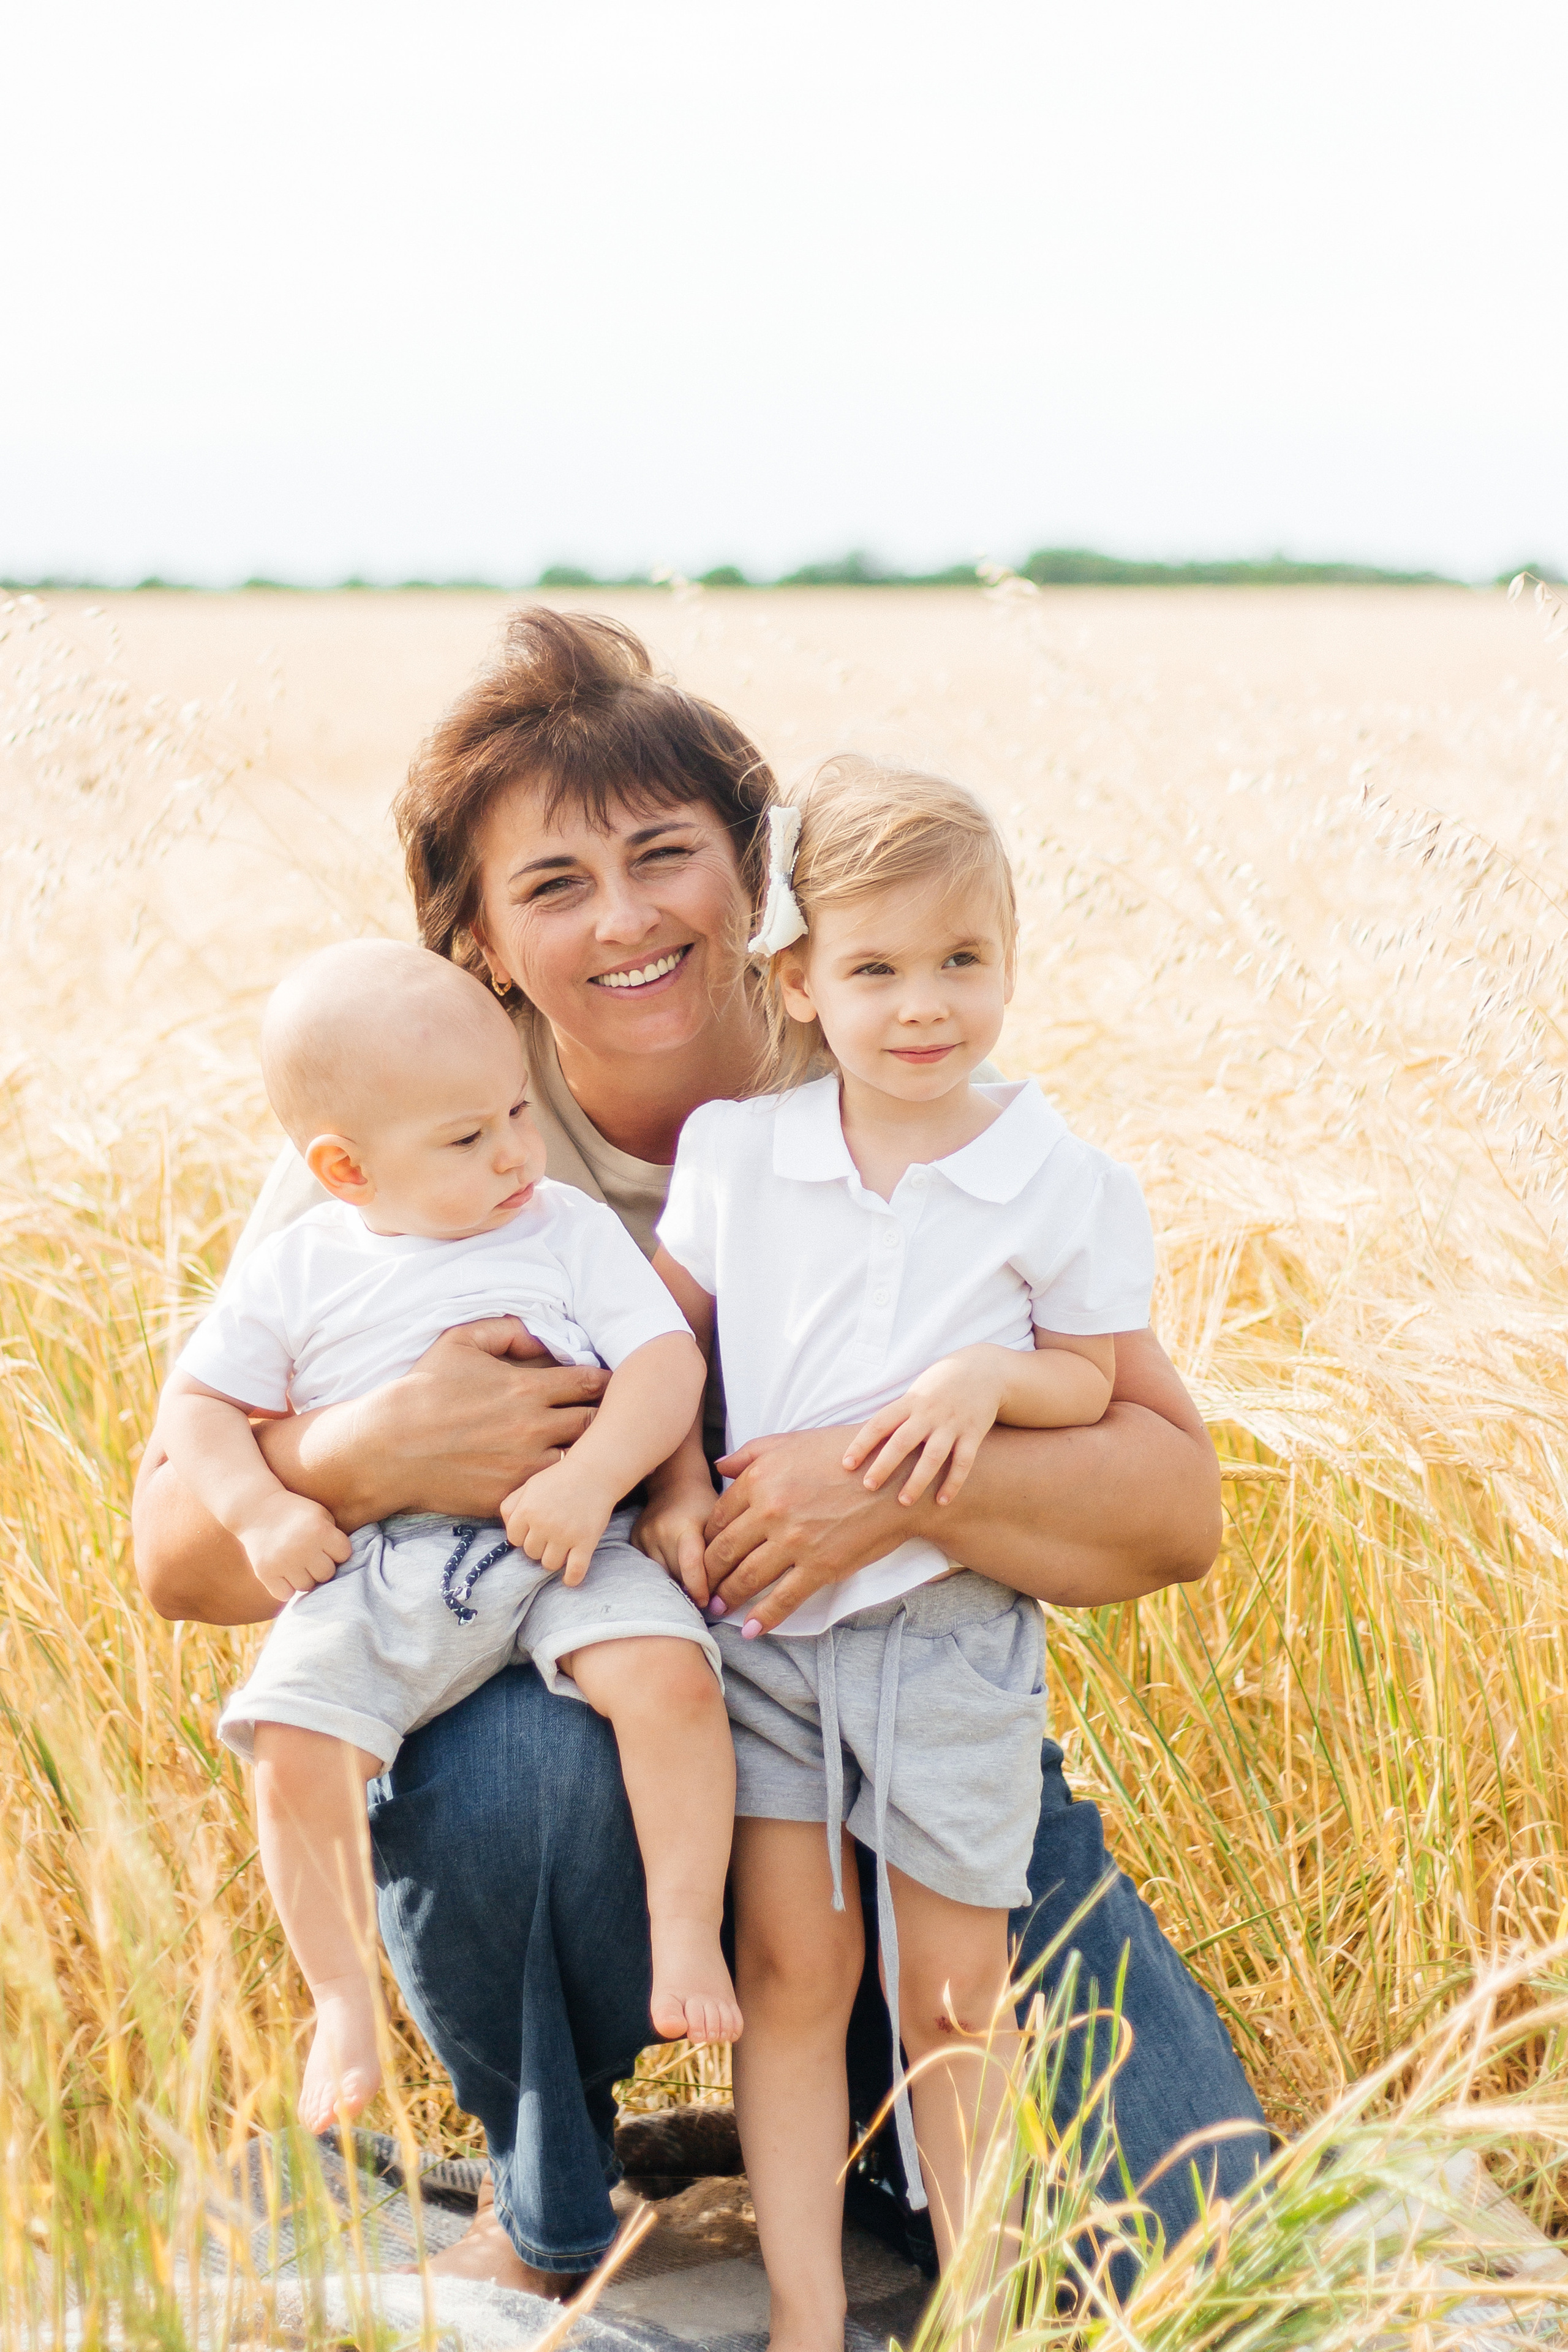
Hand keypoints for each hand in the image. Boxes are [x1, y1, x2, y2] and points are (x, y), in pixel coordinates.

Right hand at [239, 1491, 351, 1603]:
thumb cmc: (295, 1513)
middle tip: (310, 1556)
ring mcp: (283, 1562)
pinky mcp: (265, 1573)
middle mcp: (302, 1547)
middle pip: (326, 1574)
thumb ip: (335, 1536)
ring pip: (306, 1586)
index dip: (337, 1551)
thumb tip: (349, 1566)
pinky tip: (283, 1572)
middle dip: (321, 1566)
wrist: (256, 1509)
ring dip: (304, 1577)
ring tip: (296, 1562)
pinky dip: (286, 1587)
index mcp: (319, 1530)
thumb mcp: (320, 1514)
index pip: (344, 1555)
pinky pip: (285, 1594)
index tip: (327, 1545)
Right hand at [258, 1317, 609, 1524]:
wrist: (386, 1448)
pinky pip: (550, 1492)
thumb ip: (505, 1329)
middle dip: (603, 1418)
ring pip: (579, 1462)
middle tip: (604, 1417)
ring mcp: (524, 1467)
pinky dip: (557, 1485)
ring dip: (584, 1454)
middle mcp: (534, 1428)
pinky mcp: (510, 1496)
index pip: (592, 1383)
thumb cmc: (421, 1390)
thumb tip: (539, 1334)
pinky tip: (555, 1478)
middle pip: (596, 1424)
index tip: (602, 1384)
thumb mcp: (459, 1341)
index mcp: (527, 1388)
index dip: (603, 1382)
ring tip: (585, 1449)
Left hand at [501, 1456, 614, 1583]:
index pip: (514, 1539)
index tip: (534, 1530)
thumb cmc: (559, 1478)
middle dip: (539, 1546)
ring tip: (562, 1548)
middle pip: (531, 1553)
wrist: (594, 1472)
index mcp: (527, 1510)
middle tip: (551, 1535)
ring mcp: (565, 1535)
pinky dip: (571, 1578)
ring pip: (549, 1564)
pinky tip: (569, 1577)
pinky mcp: (586, 1541)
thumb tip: (508, 1529)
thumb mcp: (529, 1485)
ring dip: (554, 1559)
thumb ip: (511, 1505)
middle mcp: (543, 1525)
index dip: (523, 1536)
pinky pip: (575, 1570)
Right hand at [634, 1471, 718, 1605]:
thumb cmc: (703, 1505)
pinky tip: (674, 1569)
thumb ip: (719, 1553)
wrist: (675, 1484)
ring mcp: (644, 1536)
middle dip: (691, 1587)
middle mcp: (660, 1532)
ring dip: (677, 1582)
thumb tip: (721, 1591)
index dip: (699, 1588)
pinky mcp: (634, 1540)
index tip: (707, 1603)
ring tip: (690, 1581)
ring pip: (662, 1575)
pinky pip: (650, 1568)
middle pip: (677, 1575)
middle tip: (706, 1596)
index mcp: (685, 1526)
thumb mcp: (718, 1523)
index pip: (690, 1565)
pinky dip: (664, 1573)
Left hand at [702, 1426, 931, 1635]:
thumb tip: (719, 1466)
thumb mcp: (793, 1441)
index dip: (706, 1540)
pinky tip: (751, 1630)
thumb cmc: (845, 1454)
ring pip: (747, 1577)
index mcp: (760, 1479)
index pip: (718, 1517)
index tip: (701, 1554)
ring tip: (717, 1609)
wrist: (898, 1478)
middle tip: (699, 1588)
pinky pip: (783, 1599)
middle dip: (707, 1574)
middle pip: (725, 1551)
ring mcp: (795, 1541)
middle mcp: (771, 1510)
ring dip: (727, 1597)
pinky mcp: (821, 1566)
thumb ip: (751, 1454)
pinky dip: (763, 1618)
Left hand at [841, 1347, 1006, 1506]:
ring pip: (932, 1456)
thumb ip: (898, 1414)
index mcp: (910, 1401)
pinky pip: (963, 1462)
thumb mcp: (916, 1391)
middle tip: (868, 1487)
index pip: (879, 1424)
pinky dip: (953, 1482)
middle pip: (902, 1442)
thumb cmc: (941, 1384)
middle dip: (884, 1466)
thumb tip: (869, 1440)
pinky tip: (942, 1501)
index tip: (846, 1464)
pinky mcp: (973, 1433)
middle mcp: (929, 1413)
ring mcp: (952, 1424)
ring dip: (917, 1480)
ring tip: (904, 1501)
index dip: (861, 1444)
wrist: (984, 1369)